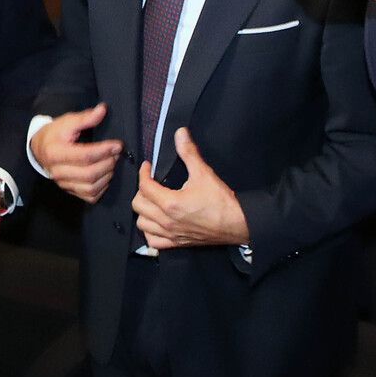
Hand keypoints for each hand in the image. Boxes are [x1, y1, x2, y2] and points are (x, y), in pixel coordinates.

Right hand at [32, 103, 121, 202]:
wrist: (40, 148)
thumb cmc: (55, 134)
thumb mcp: (67, 121)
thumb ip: (85, 117)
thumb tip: (103, 109)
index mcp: (56, 153)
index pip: (85, 156)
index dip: (104, 150)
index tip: (118, 144)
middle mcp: (58, 172)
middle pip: (89, 174)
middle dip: (108, 163)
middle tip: (116, 153)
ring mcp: (63, 184)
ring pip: (91, 188)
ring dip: (107, 176)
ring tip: (111, 162)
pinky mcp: (70, 191)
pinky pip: (90, 196)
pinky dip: (102, 188)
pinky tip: (105, 175)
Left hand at [131, 128, 248, 248]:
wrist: (236, 224)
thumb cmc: (221, 201)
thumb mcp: (204, 173)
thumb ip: (189, 152)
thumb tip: (180, 133)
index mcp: (170, 203)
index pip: (144, 186)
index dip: (143, 173)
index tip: (148, 166)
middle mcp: (166, 221)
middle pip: (138, 205)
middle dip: (141, 191)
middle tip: (151, 183)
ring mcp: (170, 234)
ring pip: (142, 224)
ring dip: (143, 211)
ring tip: (153, 201)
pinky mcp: (176, 243)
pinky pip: (152, 241)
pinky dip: (150, 231)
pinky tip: (156, 223)